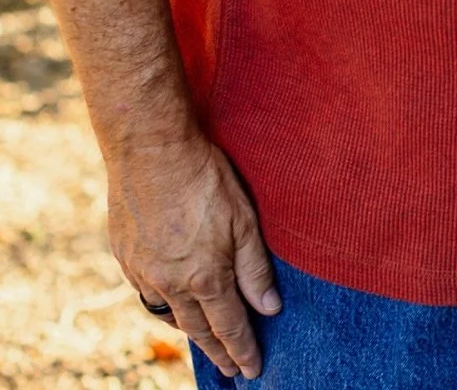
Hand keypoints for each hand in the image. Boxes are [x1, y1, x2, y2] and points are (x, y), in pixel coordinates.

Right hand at [109, 131, 279, 378]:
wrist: (150, 151)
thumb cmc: (205, 178)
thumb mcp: (244, 220)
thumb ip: (255, 269)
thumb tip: (269, 309)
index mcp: (205, 277)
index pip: (229, 326)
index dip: (243, 350)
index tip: (252, 370)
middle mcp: (171, 284)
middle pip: (199, 329)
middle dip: (218, 351)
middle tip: (231, 369)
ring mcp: (144, 273)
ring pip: (170, 315)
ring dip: (190, 331)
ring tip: (205, 340)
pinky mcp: (126, 257)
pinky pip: (146, 293)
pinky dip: (163, 304)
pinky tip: (171, 302)